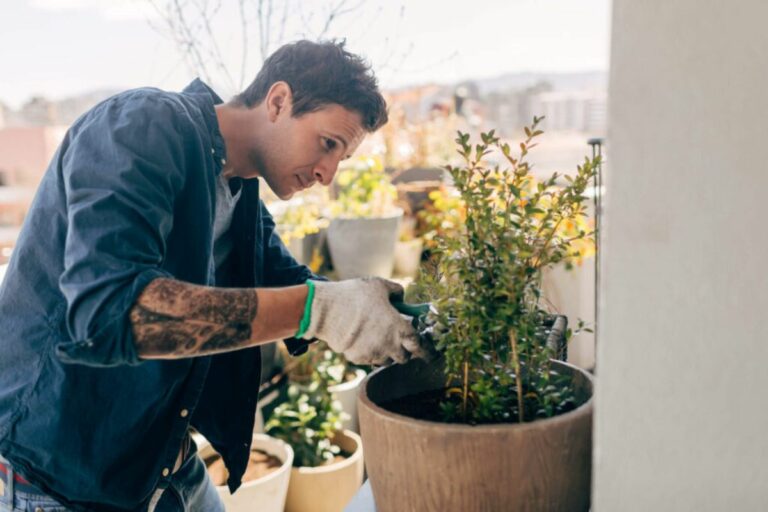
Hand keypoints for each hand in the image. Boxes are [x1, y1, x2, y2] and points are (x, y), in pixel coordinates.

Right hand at [301, 278, 431, 364]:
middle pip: (404, 357)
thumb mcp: (379, 285)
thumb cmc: (354, 295)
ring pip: (387, 360)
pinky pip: (370, 360)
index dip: (424, 349)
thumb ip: (396, 291)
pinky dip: (370, 353)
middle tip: (399, 341)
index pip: (418, 345)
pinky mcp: (358, 358)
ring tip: (379, 339)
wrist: (326, 310)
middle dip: (404, 351)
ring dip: (387, 353)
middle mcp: (389, 345)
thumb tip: (402, 297)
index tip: (426, 351)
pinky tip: (363, 340)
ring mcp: (373, 354)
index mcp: (398, 328)